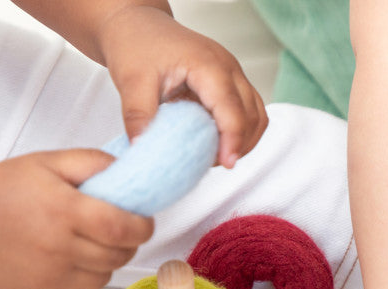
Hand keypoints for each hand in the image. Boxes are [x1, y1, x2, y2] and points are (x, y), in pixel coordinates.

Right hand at [0, 150, 152, 288]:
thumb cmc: (6, 189)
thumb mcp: (50, 162)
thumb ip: (93, 163)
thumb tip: (129, 174)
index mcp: (66, 211)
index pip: (123, 228)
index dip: (143, 227)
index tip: (144, 222)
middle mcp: (61, 248)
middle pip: (119, 256)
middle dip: (129, 243)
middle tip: (117, 230)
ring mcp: (52, 276)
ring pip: (105, 277)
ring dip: (107, 262)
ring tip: (90, 244)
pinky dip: (86, 279)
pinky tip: (71, 261)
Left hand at [99, 5, 266, 167]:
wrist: (137, 24)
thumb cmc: (137, 43)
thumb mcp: (131, 81)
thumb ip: (138, 116)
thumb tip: (141, 149)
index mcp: (208, 65)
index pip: (233, 109)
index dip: (233, 140)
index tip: (225, 164)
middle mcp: (227, 68)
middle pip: (253, 115)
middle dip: (239, 145)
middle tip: (211, 164)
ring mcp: (231, 75)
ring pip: (256, 115)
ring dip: (243, 141)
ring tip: (215, 157)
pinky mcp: (228, 83)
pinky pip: (247, 112)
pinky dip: (239, 132)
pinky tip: (216, 143)